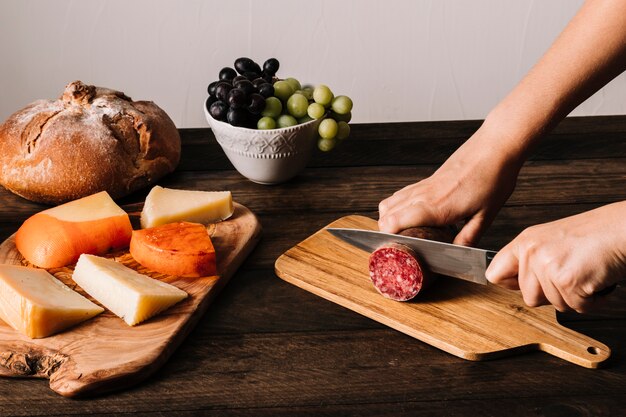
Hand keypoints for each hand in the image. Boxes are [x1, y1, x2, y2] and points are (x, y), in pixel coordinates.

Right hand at [378, 125, 523, 245]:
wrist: (495, 147)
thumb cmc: (493, 178)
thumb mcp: (486, 215)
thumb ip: (468, 237)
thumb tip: (458, 254)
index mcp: (435, 207)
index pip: (394, 222)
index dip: (388, 238)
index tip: (396, 250)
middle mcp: (423, 195)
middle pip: (386, 215)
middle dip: (385, 233)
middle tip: (399, 247)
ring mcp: (423, 186)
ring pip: (389, 203)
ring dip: (388, 219)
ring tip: (401, 234)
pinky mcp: (427, 180)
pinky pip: (401, 194)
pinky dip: (396, 207)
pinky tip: (409, 215)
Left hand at [486, 201, 625, 312]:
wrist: (623, 229)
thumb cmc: (596, 235)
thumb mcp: (552, 240)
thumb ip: (532, 261)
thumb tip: (518, 285)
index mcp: (525, 242)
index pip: (495, 274)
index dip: (511, 285)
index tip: (525, 285)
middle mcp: (532, 252)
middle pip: (529, 298)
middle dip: (553, 294)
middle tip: (572, 274)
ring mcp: (548, 266)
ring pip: (554, 305)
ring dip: (576, 297)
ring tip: (586, 273)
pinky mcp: (567, 280)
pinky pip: (577, 307)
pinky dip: (593, 300)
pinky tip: (597, 279)